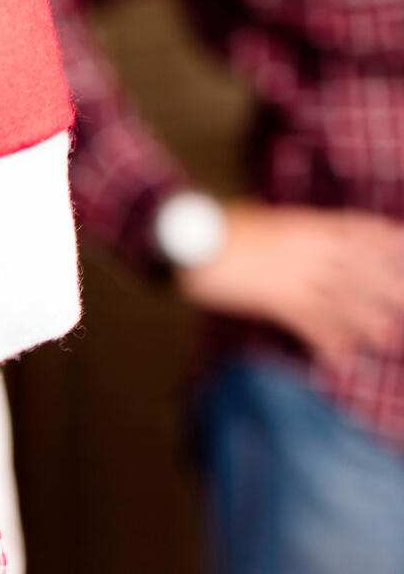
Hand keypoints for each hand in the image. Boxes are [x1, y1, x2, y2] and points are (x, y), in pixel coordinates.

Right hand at [176, 203, 403, 365]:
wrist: (188, 241)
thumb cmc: (216, 227)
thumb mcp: (259, 217)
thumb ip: (287, 227)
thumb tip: (301, 233)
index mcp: (307, 225)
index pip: (361, 231)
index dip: (389, 241)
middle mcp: (308, 249)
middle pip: (360, 268)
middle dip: (389, 286)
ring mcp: (291, 274)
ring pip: (340, 298)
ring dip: (366, 319)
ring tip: (388, 337)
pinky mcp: (271, 298)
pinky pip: (306, 321)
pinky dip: (325, 340)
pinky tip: (340, 356)